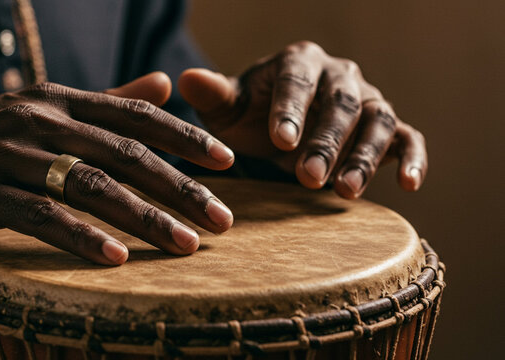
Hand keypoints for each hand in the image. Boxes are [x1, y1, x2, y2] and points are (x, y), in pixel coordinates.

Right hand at [0, 73, 234, 263]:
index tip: (228, 162)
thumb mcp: (41, 113)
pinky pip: (39, 216)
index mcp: (58, 100)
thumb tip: (164, 86)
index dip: (186, 137)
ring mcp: (7, 155)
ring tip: (187, 244)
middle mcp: (39, 120)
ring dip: (144, 218)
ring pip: (90, 186)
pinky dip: (80, 237)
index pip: (136, 116)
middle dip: (180, 188)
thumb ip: (106, 101)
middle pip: (125, 154)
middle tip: (224, 218)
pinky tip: (116, 258)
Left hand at [179, 41, 426, 198]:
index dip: (290, 110)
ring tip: (345, 191)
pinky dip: (411, 158)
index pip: (297, 81)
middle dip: (326, 140)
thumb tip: (186, 78)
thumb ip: (212, 94)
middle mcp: (339, 75)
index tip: (279, 142)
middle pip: (341, 103)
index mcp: (299, 62)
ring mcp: (368, 99)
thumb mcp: (227, 107)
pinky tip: (409, 184)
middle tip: (308, 177)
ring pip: (377, 120)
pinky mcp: (387, 126)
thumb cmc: (251, 114)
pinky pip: (407, 137)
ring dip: (364, 155)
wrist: (280, 125)